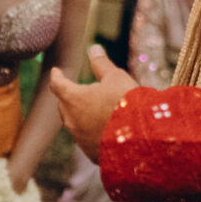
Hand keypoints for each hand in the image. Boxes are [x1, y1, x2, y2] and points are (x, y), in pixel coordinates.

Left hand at [47, 45, 137, 162]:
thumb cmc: (128, 102)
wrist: (144, 138)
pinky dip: (91, 132)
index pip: (57, 84)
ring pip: (74, 124)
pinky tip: (104, 130)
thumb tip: (93, 48)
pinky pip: (86, 140)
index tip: (56, 72)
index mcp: (73, 98)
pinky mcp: (91, 153)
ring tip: (95, 110)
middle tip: (79, 90)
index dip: (57, 76)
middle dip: (69, 97)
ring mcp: (80, 139)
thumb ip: (101, 64)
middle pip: (64, 105)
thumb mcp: (116, 77)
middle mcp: (72, 120)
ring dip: (81, 116)